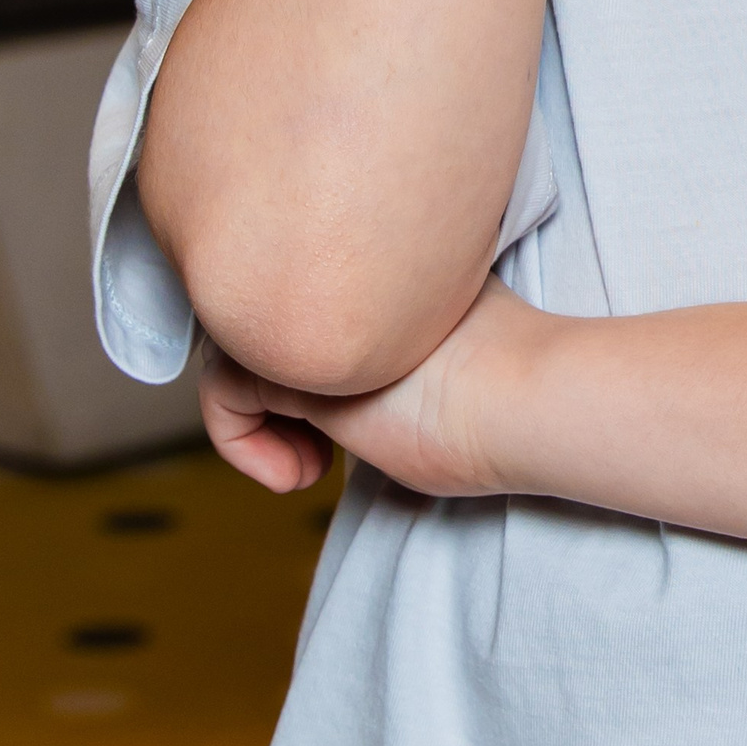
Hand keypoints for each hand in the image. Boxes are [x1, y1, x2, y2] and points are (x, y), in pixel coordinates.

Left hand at [197, 280, 551, 500]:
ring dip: (255, 423)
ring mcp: (308, 314)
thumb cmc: (505, 394)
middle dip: (273, 389)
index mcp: (379, 269)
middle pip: (265, 315)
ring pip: (235, 351)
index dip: (307, 351)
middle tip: (313, 447)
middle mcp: (336, 277)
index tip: (334, 424)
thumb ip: (391, 354)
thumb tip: (373, 385)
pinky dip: (242, 447)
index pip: (306, 292)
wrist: (523, 395)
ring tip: (305, 465)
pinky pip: (222, 395)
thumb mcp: (435, 356)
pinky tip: (300, 477)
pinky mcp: (283, 363)